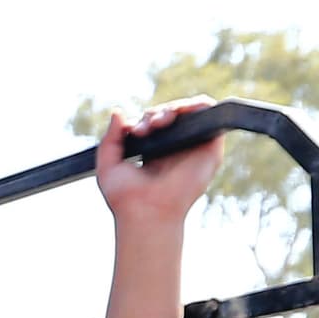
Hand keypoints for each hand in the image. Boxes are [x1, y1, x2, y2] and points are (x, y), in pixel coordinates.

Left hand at [96, 97, 222, 229]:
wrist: (145, 212)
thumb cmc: (125, 197)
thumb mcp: (108, 164)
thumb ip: (110, 138)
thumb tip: (117, 113)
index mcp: (155, 152)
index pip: (155, 122)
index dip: (146, 120)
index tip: (137, 132)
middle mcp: (177, 149)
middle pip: (172, 115)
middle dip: (157, 114)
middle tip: (147, 128)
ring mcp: (194, 148)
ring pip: (190, 112)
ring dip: (175, 108)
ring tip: (161, 121)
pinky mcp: (209, 149)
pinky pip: (210, 116)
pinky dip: (198, 105)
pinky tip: (183, 110)